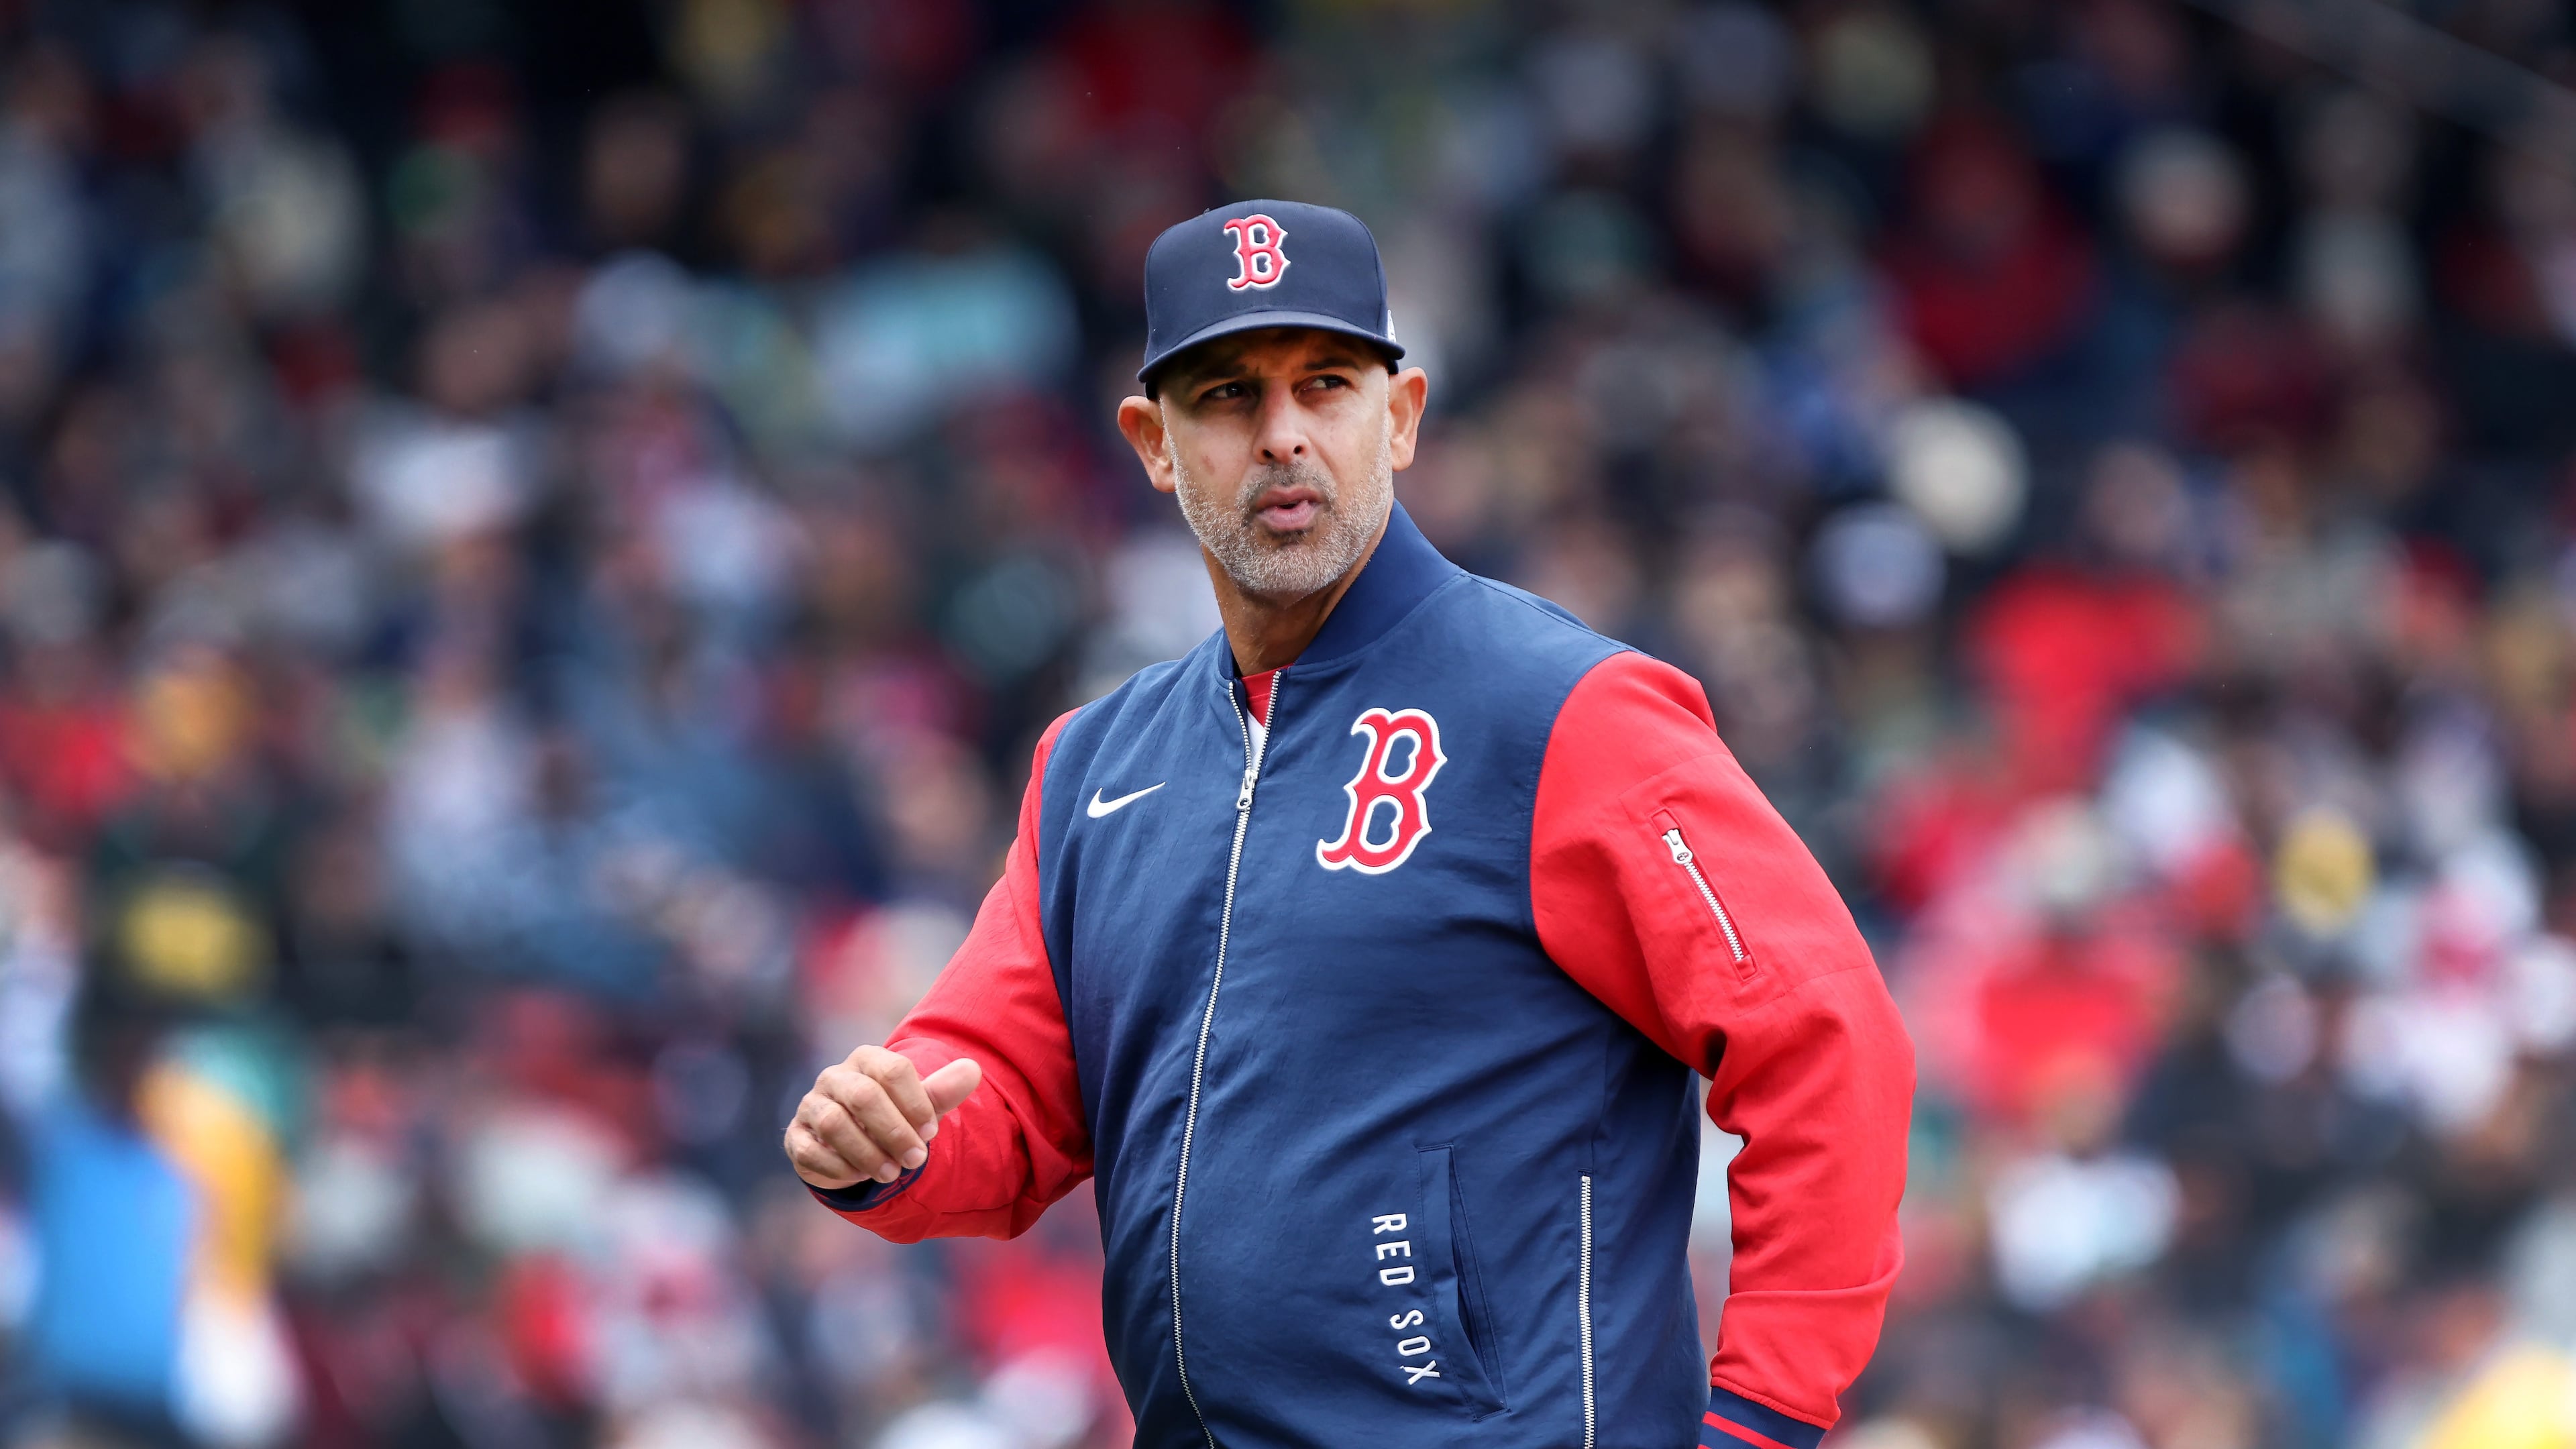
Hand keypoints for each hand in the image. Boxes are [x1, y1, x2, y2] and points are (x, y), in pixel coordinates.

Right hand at [786, 1047, 983, 1191]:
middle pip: (863, 1096)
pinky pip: (810, 1151)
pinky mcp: (796, 1137)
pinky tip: (859, 1176)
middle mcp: (835, 1077)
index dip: (916, 1103)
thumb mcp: (920, 1105)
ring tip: (891, 1173)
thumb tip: (973, 1069)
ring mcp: (811, 1106)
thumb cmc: (892, 1116)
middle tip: (917, 1160)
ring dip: (867, 1153)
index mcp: (867, 1060)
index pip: (893, 1069)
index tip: (931, 1132)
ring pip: (834, 1123)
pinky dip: (839, 1167)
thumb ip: (943, 1091)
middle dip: (895, 1132)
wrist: (852, 1142)